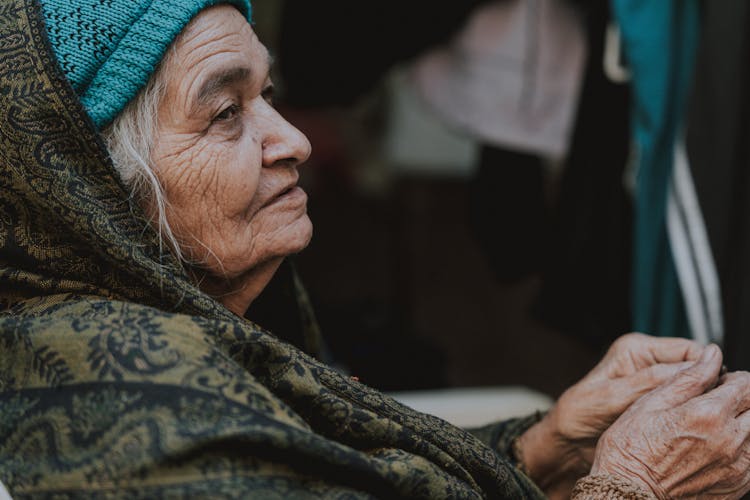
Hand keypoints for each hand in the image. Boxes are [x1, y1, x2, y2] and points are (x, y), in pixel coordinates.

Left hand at [518, 333, 703, 497]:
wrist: (569, 440)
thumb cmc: (579, 414)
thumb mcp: (613, 396)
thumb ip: (650, 382)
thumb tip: (691, 370)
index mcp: (636, 348)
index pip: (688, 350)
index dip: (704, 369)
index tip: (709, 391)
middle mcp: (649, 361)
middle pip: (695, 368)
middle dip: (701, 387)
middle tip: (699, 409)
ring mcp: (655, 382)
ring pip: (692, 388)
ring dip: (694, 402)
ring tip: (688, 419)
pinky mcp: (658, 402)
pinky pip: (684, 403)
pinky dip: (688, 413)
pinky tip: (683, 426)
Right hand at [591, 345, 749, 498]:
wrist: (627, 493)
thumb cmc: (631, 449)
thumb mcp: (651, 403)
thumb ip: (688, 377)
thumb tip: (712, 354)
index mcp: (709, 415)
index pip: (745, 384)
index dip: (731, 379)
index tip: (717, 382)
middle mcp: (730, 441)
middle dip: (741, 400)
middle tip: (715, 404)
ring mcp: (737, 468)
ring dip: (743, 425)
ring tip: (713, 427)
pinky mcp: (737, 487)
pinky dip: (741, 449)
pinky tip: (715, 448)